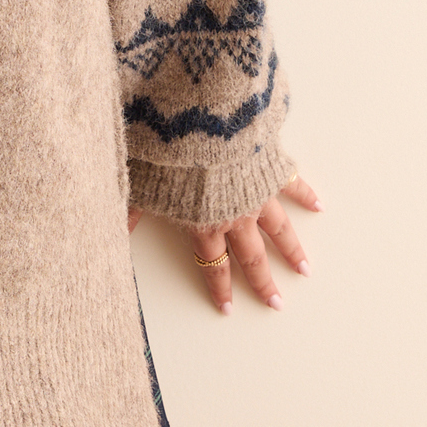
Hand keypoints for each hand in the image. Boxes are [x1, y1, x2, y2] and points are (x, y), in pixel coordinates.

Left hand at [127, 169, 321, 312]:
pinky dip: (306, 194)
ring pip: (280, 229)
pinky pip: (293, 183)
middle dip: (263, 283)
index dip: (219, 287)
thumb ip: (128, 212)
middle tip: (277, 303)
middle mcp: (235, 215)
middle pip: (252, 257)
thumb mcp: (139, 184)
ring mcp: (257, 192)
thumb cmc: (167, 151)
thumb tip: (108, 232)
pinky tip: (319, 205)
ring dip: (292, 250)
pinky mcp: (271, 166)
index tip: (227, 308)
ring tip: (305, 269)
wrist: (201, 118)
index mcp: (204, 223)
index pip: (213, 265)